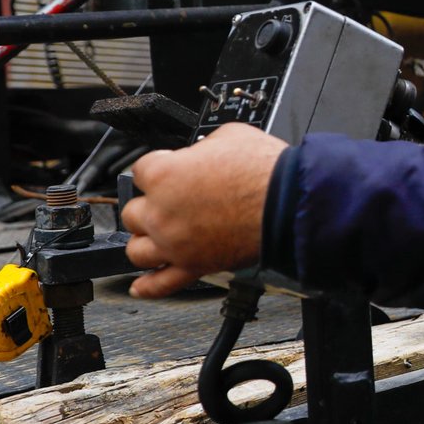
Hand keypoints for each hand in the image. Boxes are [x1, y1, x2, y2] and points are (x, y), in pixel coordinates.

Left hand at [124, 123, 288, 298]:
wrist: (290, 203)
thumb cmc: (265, 170)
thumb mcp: (229, 136)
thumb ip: (202, 148)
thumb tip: (202, 154)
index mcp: (163, 174)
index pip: (141, 170)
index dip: (160, 167)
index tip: (171, 168)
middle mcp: (161, 212)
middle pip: (133, 212)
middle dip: (151, 204)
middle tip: (171, 200)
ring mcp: (174, 243)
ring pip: (137, 250)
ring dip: (146, 240)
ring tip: (157, 235)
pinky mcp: (194, 266)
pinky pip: (161, 284)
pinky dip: (147, 287)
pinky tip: (140, 286)